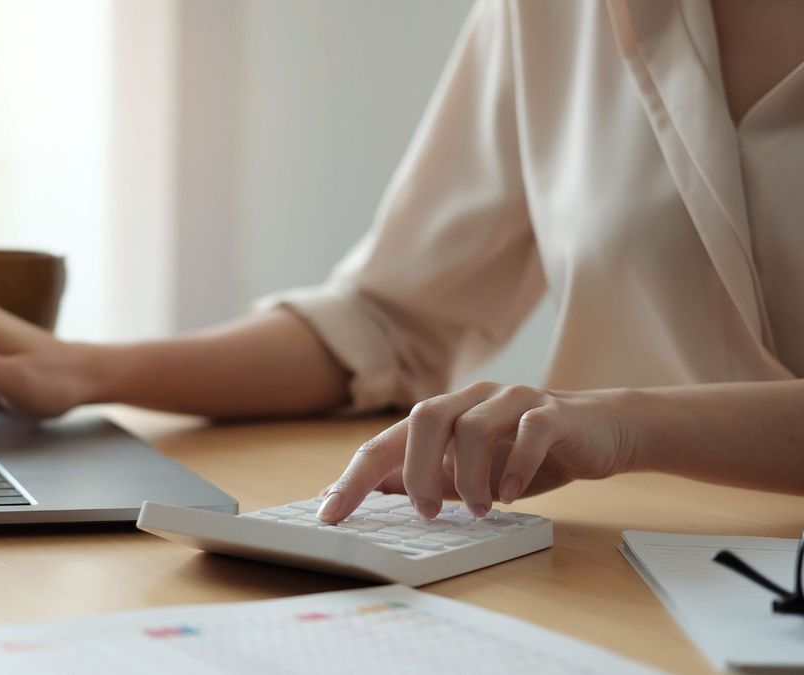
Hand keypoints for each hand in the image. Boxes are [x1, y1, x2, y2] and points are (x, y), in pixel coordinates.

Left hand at [317, 381, 638, 521]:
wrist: (602, 432)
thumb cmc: (527, 454)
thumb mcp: (468, 473)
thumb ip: (425, 480)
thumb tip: (370, 500)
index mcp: (445, 414)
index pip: (386, 441)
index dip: (355, 476)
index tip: (329, 512)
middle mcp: (472, 398)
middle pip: (424, 417)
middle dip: (417, 471)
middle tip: (428, 512)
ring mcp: (512, 399)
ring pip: (472, 426)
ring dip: (469, 476)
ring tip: (478, 508)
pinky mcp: (551, 412)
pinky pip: (526, 431)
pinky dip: (513, 466)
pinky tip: (511, 494)